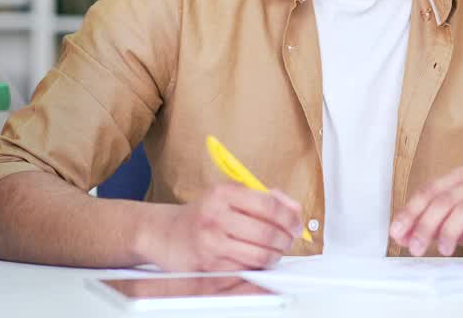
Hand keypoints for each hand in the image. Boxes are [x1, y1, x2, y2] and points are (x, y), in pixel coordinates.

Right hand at [135, 183, 303, 270]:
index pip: (269, 205)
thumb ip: (264, 198)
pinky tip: (256, 259)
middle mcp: (216, 216)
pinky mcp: (208, 265)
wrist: (165, 233)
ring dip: (274, 256)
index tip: (296, 224)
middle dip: (285, 240)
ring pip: (259, 255)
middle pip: (267, 233)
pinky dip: (257, 267)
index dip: (290, 217)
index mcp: (224, 193)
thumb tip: (295, 210)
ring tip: (274, 251)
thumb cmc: (203, 213)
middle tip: (288, 240)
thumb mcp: (230, 195)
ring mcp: (211, 243)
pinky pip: (245, 269)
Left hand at [389, 166, 462, 257]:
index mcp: (460, 178)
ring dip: (448, 232)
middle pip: (444, 200)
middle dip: (425, 225)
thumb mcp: (455, 222)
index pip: (428, 191)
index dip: (410, 212)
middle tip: (415, 247)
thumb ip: (430, 225)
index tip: (397, 232)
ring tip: (443, 250)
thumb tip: (402, 235)